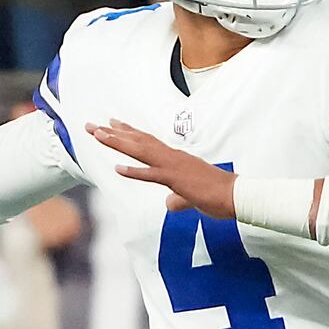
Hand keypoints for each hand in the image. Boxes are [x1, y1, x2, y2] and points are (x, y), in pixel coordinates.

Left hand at [91, 120, 237, 217]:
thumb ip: (178, 199)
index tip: (111, 123)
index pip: (148, 142)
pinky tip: (118, 168)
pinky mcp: (177, 180)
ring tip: (98, 136)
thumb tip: (169, 205)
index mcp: (176, 159)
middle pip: (138, 142)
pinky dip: (135, 172)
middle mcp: (172, 157)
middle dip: (113, 134)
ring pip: (141, 152)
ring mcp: (174, 167)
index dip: (128, 132)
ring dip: (118, 143)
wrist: (237, 195)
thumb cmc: (219, 195)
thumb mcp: (193, 198)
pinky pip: (153, 175)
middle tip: (91, 126)